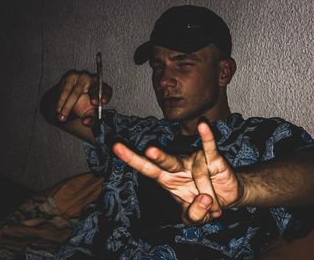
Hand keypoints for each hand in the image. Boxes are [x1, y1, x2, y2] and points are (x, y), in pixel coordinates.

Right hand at [56, 70, 111, 125]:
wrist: (72, 96)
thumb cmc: (85, 104)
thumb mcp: (90, 112)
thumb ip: (90, 118)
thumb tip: (86, 122)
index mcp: (102, 88)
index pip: (107, 91)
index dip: (106, 96)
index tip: (103, 102)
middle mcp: (93, 80)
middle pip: (92, 89)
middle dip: (88, 98)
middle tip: (86, 108)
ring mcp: (81, 77)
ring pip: (75, 92)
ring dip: (68, 106)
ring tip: (62, 117)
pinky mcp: (70, 77)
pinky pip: (65, 90)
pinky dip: (61, 101)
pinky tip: (58, 110)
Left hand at [113, 122, 240, 224]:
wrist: (227, 196)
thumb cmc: (204, 205)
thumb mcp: (194, 218)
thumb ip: (193, 216)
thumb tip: (204, 200)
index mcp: (167, 179)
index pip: (147, 168)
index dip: (132, 159)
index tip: (116, 147)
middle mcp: (178, 167)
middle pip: (165, 161)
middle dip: (158, 157)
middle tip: (149, 151)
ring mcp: (194, 160)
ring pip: (196, 170)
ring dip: (206, 190)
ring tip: (212, 204)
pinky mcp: (213, 158)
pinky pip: (209, 148)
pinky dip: (207, 138)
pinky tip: (202, 125)